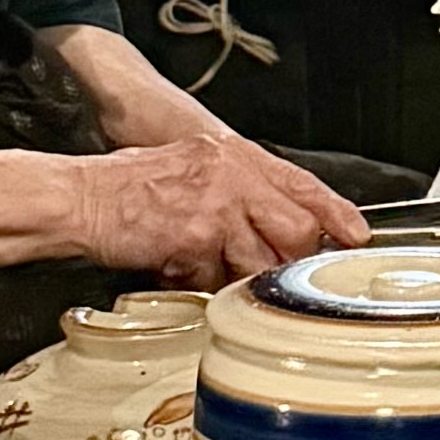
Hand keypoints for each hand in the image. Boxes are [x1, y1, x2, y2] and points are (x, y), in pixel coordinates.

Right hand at [67, 128, 369, 288]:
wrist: (81, 198)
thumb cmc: (129, 188)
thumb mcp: (194, 168)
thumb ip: (238, 189)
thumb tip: (276, 223)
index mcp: (233, 154)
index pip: (302, 184)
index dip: (336, 214)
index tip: (357, 236)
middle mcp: (231, 176)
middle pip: (296, 228)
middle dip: (291, 260)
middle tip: (277, 275)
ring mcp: (216, 208)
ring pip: (261, 262)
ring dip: (243, 279)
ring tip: (214, 270)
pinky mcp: (195, 239)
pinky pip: (218, 280)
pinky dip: (202, 285)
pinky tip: (180, 272)